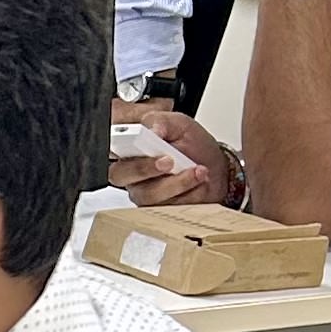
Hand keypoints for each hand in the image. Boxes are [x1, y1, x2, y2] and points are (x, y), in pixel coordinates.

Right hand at [111, 103, 231, 206]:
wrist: (217, 170)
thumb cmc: (193, 147)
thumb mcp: (180, 124)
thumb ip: (162, 121)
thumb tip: (152, 129)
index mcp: (130, 149)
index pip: (113, 148)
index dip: (122, 145)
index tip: (142, 140)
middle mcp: (131, 174)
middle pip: (121, 175)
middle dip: (146, 168)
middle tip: (169, 161)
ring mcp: (143, 194)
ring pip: (148, 195)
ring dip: (177, 182)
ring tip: (197, 170)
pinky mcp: (158, 210)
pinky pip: (167, 207)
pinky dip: (188, 194)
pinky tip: (198, 184)